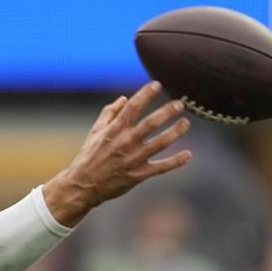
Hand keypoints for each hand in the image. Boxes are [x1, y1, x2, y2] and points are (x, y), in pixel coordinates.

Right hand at [43, 81, 191, 226]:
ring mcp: (133, 159)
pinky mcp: (138, 175)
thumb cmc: (89, 157)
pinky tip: (188, 154)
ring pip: (159, 144)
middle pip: (150, 124)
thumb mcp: (95, 132)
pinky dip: (175, 162)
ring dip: (175, 133)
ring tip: (186, 123)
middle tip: (179, 104)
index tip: (157, 84)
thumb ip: (109, 113)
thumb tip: (123, 98)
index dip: (146, 94)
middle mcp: (125, 143)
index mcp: (114, 130)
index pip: (133, 107)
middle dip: (166, 112)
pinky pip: (161, 167)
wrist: (83, 185)